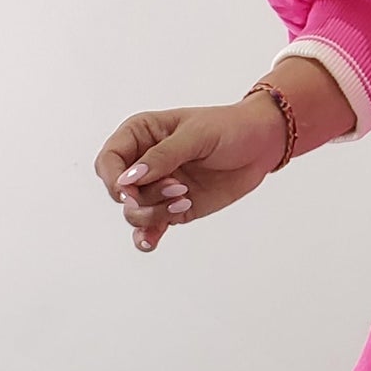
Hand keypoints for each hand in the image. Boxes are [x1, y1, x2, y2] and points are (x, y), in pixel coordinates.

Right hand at [93, 99, 284, 253]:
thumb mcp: (196, 134)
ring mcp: (158, 188)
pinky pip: (152, 228)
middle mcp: (144, 164)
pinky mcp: (174, 208)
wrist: (261, 146)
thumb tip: (129, 179)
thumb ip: (163, 156)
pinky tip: (150, 242)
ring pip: (134, 212)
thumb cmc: (229, 128)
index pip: (109, 160)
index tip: (129, 190)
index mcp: (140, 135)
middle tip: (175, 188)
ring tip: (185, 198)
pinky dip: (147, 237)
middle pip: (118, 191)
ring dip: (153, 214)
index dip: (113, 178)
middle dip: (139, 198)